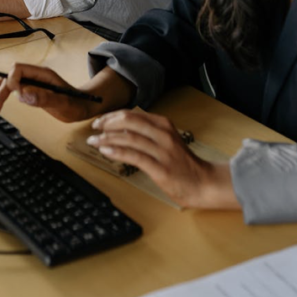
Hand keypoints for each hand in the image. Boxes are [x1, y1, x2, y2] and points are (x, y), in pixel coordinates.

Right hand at [0, 63, 96, 122]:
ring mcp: (32, 83)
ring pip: (8, 82)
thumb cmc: (76, 104)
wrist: (82, 107)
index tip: (17, 96)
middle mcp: (34, 76)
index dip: (12, 81)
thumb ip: (44, 98)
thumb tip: (23, 95)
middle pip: (10, 77)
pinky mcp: (30, 91)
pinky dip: (1, 93)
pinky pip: (13, 89)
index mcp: (42, 74)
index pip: (18, 69)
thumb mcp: (63, 103)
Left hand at [87, 109, 238, 209]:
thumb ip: (148, 133)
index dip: (113, 116)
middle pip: (129, 121)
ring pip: (129, 138)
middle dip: (108, 123)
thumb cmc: (182, 163)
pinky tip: (105, 151)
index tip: (100, 121)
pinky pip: (134, 156)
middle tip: (94, 128)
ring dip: (107, 138)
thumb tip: (121, 130)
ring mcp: (162, 150)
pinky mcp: (160, 167)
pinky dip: (117, 152)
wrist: (203, 182)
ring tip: (94, 141)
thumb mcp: (166, 140)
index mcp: (163, 124)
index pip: (132, 114)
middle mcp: (162, 134)